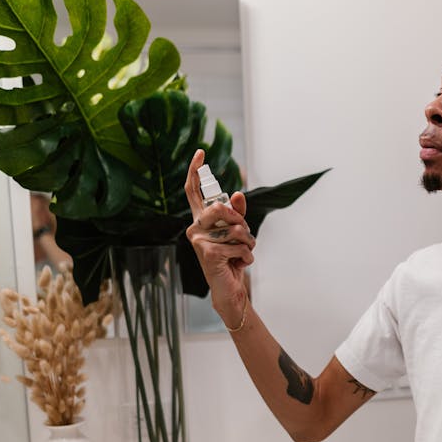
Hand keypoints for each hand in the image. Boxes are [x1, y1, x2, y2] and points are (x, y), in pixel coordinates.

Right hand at [184, 149, 255, 324]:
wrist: (231, 288)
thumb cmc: (233, 259)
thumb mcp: (239, 233)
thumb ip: (238, 213)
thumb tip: (239, 193)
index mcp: (201, 220)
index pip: (194, 191)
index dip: (196, 171)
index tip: (201, 152)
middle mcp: (195, 227)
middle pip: (220, 208)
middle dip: (240, 221)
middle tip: (244, 237)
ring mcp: (198, 240)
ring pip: (235, 228)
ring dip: (248, 243)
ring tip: (242, 254)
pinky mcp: (207, 252)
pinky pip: (239, 245)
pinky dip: (246, 256)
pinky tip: (237, 265)